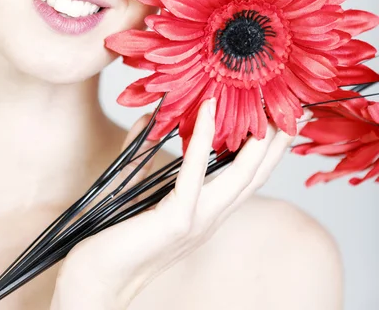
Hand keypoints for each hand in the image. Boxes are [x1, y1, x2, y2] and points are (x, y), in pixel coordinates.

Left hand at [50, 99, 308, 309]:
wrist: (94, 281)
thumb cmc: (114, 235)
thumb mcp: (134, 187)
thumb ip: (143, 153)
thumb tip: (148, 117)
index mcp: (207, 211)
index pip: (247, 177)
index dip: (267, 149)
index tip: (277, 117)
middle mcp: (211, 217)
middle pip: (256, 174)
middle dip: (276, 141)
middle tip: (289, 106)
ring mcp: (197, 220)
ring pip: (240, 174)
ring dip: (255, 137)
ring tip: (263, 103)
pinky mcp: (176, 220)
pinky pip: (195, 173)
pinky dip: (204, 138)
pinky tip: (208, 109)